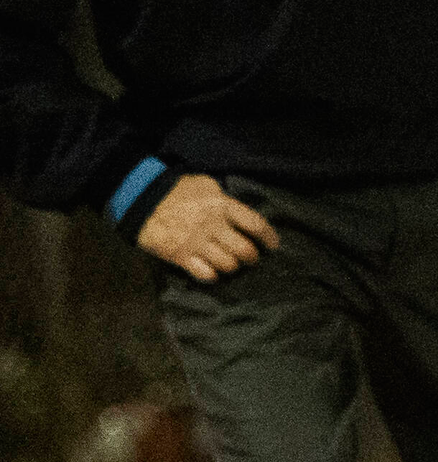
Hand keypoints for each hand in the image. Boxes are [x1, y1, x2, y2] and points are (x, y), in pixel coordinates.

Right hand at [136, 173, 278, 281]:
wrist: (140, 198)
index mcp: (222, 206)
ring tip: (230, 264)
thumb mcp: (204, 185)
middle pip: (245, 250)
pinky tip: (212, 272)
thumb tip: (238, 210)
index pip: (256, 224)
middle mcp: (213, 226)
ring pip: (228, 265)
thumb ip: (223, 197)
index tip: (273, 245)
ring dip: (233, 267)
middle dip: (252, 257)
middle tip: (250, 258)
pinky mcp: (180, 255)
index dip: (269, 237)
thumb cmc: (175, 189)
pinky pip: (205, 274)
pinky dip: (212, 276)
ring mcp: (196, 242)